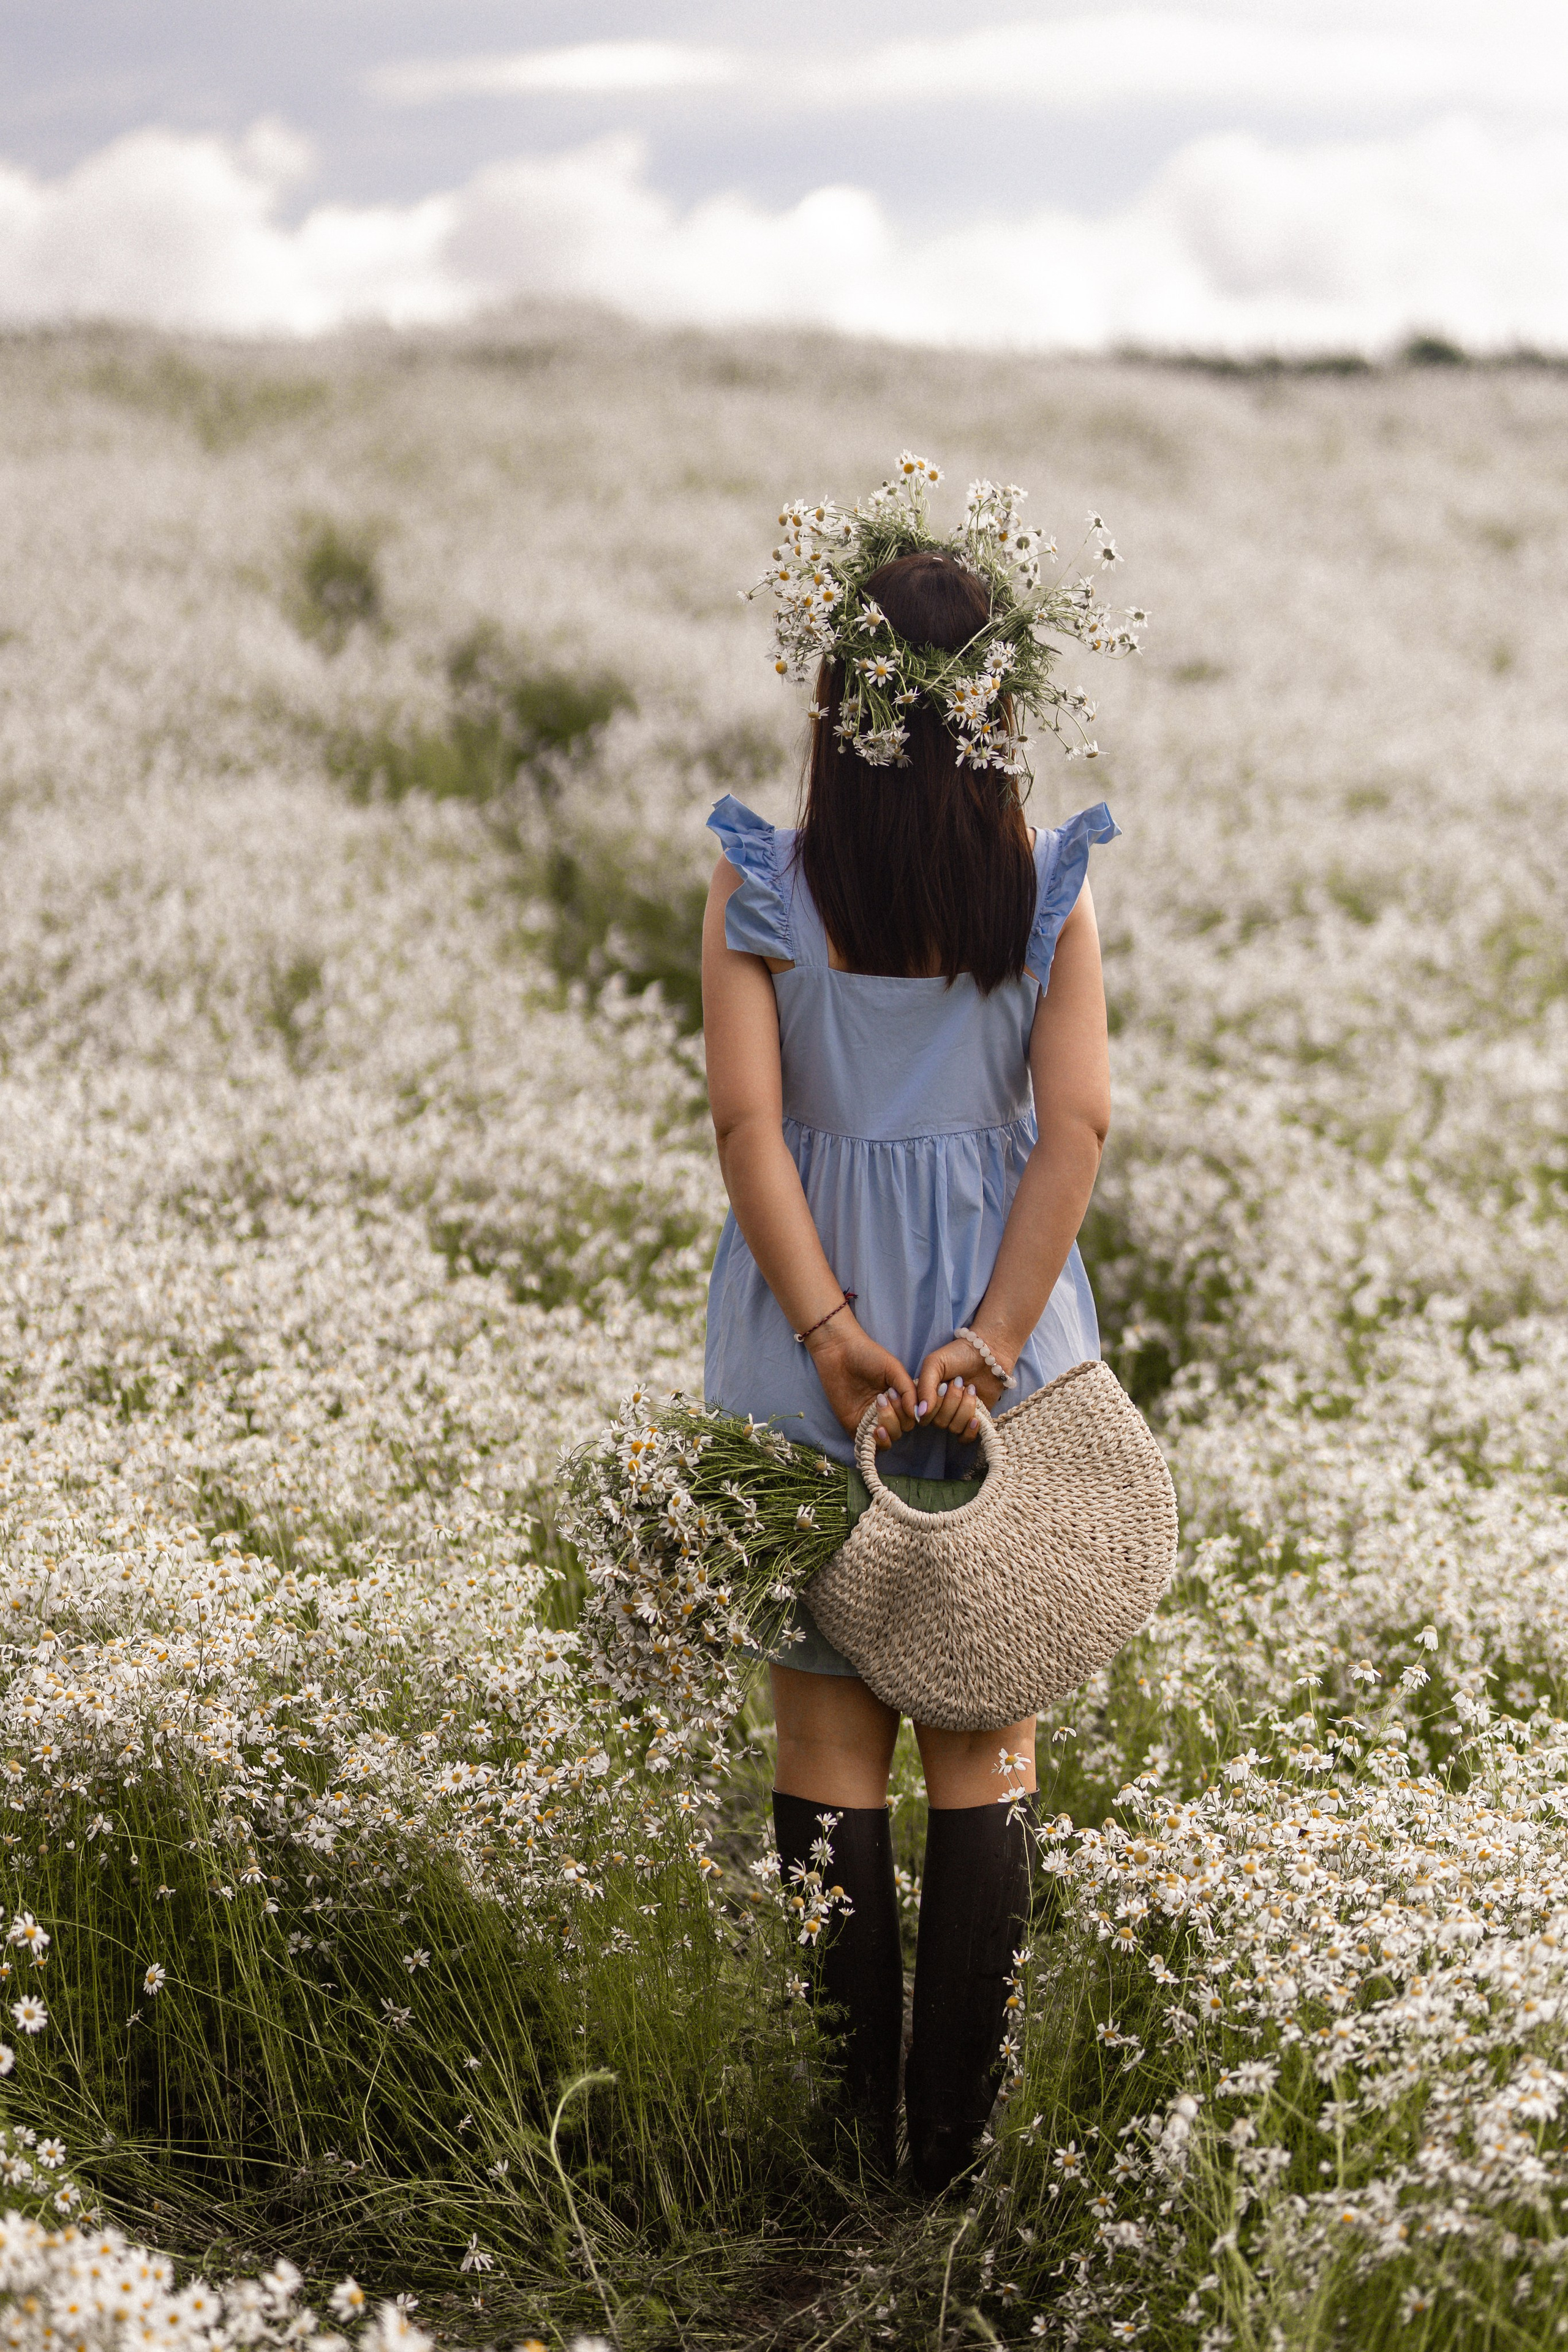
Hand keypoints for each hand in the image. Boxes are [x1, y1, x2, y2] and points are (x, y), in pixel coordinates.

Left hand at [806, 1319, 916, 1449]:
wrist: (838, 1352)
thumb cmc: (867, 1355)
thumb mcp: (893, 1368)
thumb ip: (908, 1390)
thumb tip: (918, 1413)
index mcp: (899, 1398)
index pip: (912, 1417)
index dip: (908, 1411)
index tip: (894, 1393)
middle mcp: (888, 1411)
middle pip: (902, 1430)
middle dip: (896, 1418)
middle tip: (881, 1397)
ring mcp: (871, 1420)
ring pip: (889, 1439)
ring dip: (888, 1430)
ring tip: (876, 1411)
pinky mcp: (855, 1427)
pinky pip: (869, 1445)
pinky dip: (876, 1443)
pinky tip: (875, 1431)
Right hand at [914, 1338, 1005, 1443]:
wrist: (988, 1353)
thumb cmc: (958, 1354)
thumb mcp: (934, 1363)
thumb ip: (925, 1387)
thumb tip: (921, 1413)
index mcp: (925, 1395)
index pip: (922, 1415)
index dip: (934, 1403)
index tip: (943, 1384)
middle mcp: (939, 1408)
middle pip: (939, 1422)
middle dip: (951, 1401)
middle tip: (959, 1382)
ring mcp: (956, 1415)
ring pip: (954, 1427)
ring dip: (964, 1408)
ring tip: (971, 1388)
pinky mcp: (973, 1420)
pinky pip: (966, 1438)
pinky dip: (970, 1430)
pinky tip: (976, 1418)